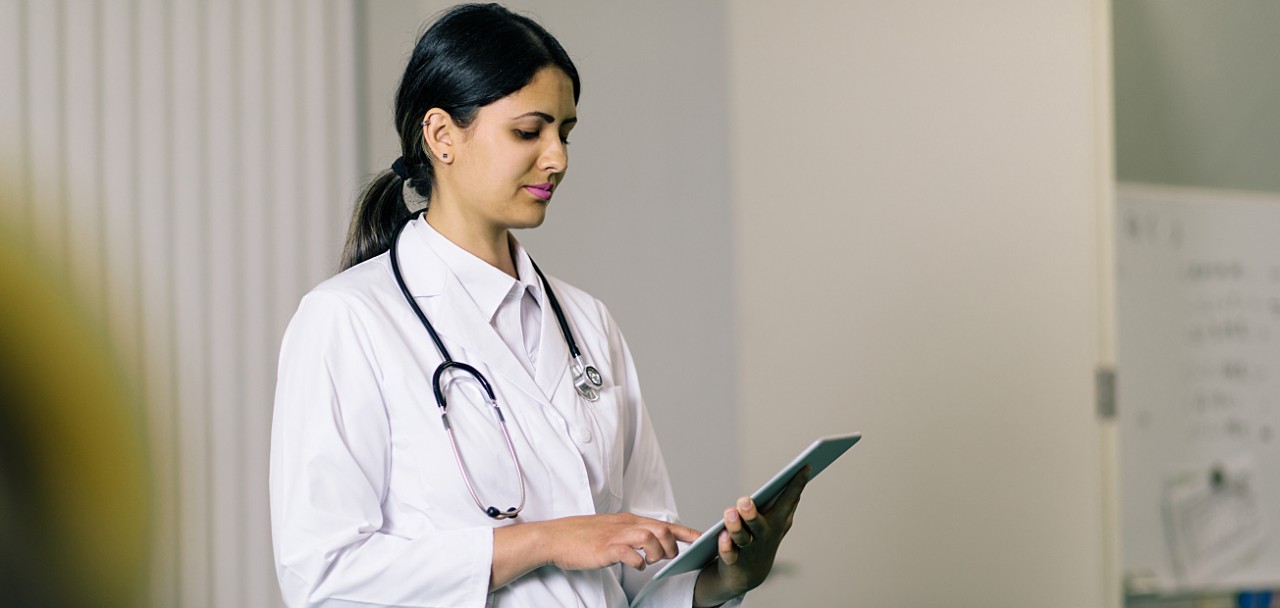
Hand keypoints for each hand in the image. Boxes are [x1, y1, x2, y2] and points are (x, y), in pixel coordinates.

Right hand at [491, 513, 701, 590]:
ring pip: (651, 539)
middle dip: (672, 547)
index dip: (686, 531)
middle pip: (662, 530)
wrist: (555, 537)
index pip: (664, 524)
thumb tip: (649, 545)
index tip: (702, 538)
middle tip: (668, 558)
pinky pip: (631, 554)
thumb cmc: (582, 536)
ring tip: (651, 561)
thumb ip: (631, 534)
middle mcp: (626, 524)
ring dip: (657, 554)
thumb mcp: (611, 530)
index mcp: (629, 520)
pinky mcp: (606, 549)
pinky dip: (639, 561)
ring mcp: (616, 536)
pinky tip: (636, 565)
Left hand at [693, 466, 810, 606]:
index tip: (804, 466)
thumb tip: (803, 473)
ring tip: (729, 513)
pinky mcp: (732, 560)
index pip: (788, 501)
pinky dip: (726, 546)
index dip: (797, 484)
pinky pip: (728, 553)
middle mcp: (764, 535)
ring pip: (741, 538)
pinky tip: (722, 537)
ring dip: (735, 527)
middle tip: (744, 500)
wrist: (748, 575)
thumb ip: (787, 500)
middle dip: (752, 513)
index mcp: (777, 521)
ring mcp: (748, 549)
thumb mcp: (776, 520)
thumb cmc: (762, 538)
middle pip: (759, 523)